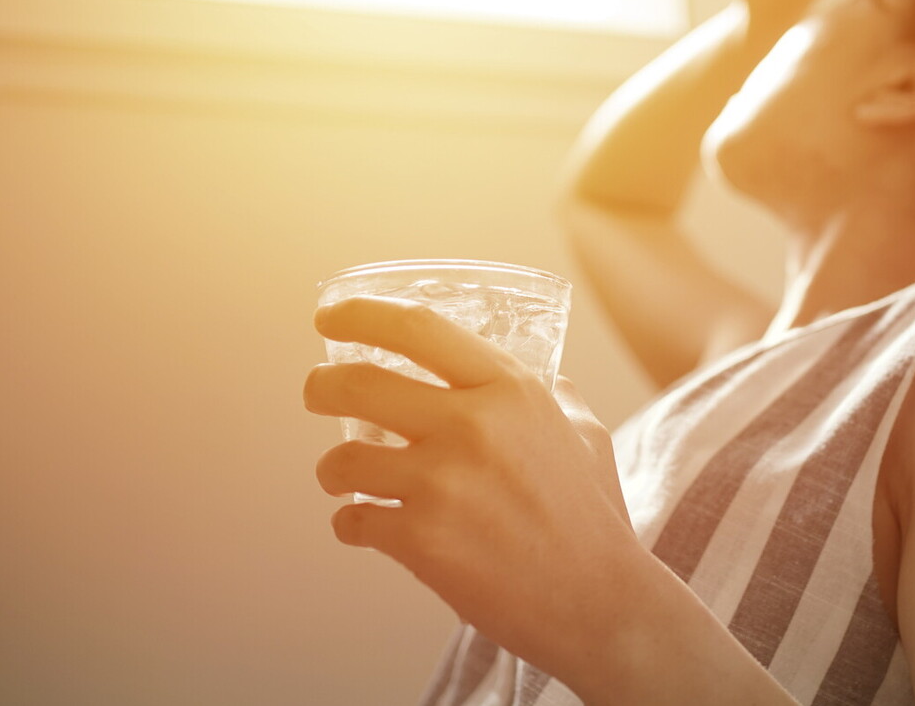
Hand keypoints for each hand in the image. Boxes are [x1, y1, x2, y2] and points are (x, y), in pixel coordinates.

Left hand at [304, 295, 639, 687]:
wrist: (597, 600)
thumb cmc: (593, 519)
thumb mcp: (584, 434)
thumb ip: (553, 398)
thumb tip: (537, 375)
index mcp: (511, 390)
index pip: (417, 328)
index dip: (361, 314)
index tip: (330, 317)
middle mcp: (473, 426)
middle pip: (358, 383)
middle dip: (320, 386)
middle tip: (317, 392)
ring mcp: (441, 484)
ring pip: (342, 460)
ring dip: (332, 470)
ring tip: (345, 479)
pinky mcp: (420, 541)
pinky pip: (353, 522)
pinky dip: (351, 524)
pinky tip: (367, 526)